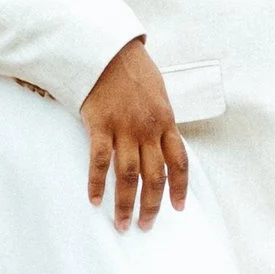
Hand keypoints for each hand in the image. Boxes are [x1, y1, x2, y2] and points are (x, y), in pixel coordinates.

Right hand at [80, 38, 187, 230]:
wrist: (107, 48)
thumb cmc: (131, 68)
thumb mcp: (157, 92)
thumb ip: (159, 119)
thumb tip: (161, 140)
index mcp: (166, 121)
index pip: (180, 162)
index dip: (180, 188)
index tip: (178, 208)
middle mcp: (148, 128)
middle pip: (155, 176)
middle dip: (152, 205)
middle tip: (146, 226)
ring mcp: (124, 127)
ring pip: (129, 175)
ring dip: (126, 203)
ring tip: (122, 223)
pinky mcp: (100, 124)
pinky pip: (99, 161)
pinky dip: (96, 183)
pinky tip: (94, 199)